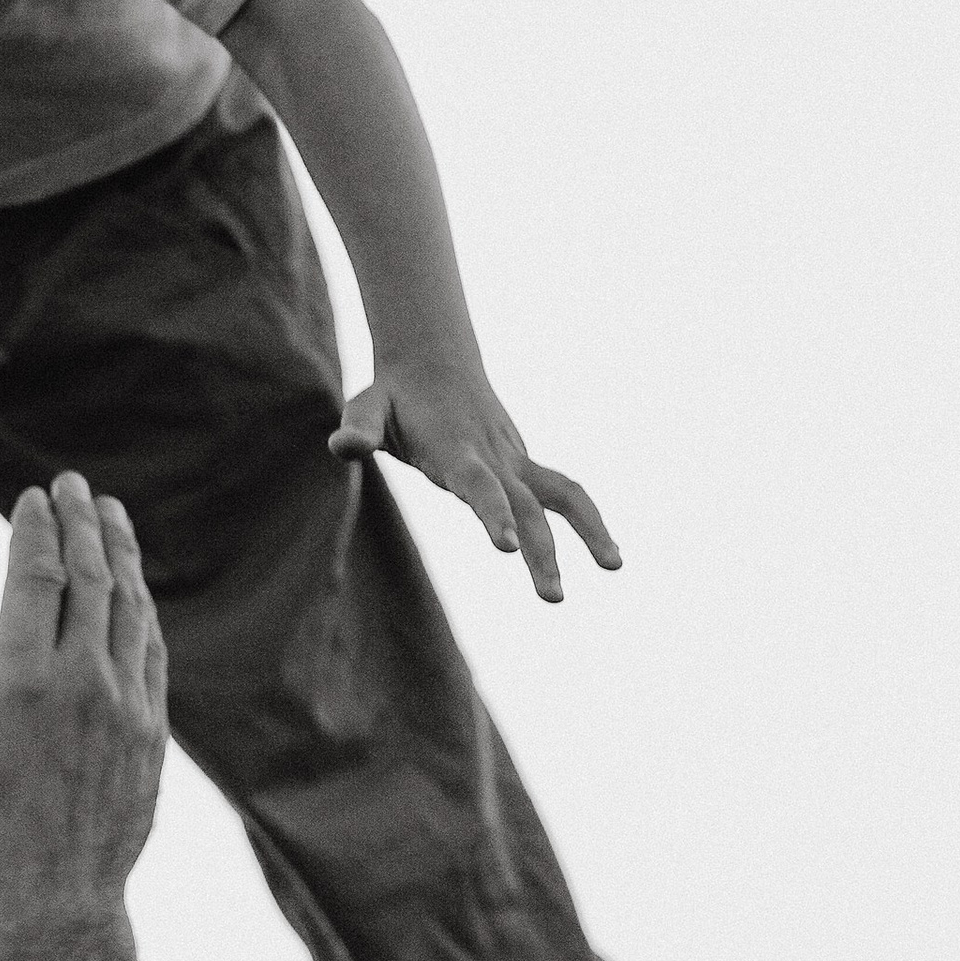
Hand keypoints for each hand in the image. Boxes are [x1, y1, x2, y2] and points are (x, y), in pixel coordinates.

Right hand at [0, 476, 165, 944]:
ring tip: (112, 521)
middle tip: (75, 486)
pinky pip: (152, 656)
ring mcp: (127, 710)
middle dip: (83, 525)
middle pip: (92, 578)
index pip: (36, 575)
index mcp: (20, 678)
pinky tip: (136, 603)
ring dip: (122, 559)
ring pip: (130, 611)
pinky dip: (142, 616)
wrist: (51, 915)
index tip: (35, 494)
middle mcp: (83, 682)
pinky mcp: (151, 740)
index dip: (35, 528)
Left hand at [329, 363, 618, 603]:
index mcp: (454, 449)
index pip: (477, 486)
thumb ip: (358, 428)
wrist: (434, 362)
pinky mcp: (523, 467)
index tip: (508, 548)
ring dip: (591, 529)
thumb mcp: (366, 407)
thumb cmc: (393, 397)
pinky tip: (607, 555)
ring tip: (616, 567)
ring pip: (563, 494)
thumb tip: (343, 446)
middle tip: (553, 598)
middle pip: (526, 505)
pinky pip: (563, 494)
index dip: (492, 514)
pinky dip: (587, 521)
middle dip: (543, 552)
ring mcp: (514, 461)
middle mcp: (493, 457)